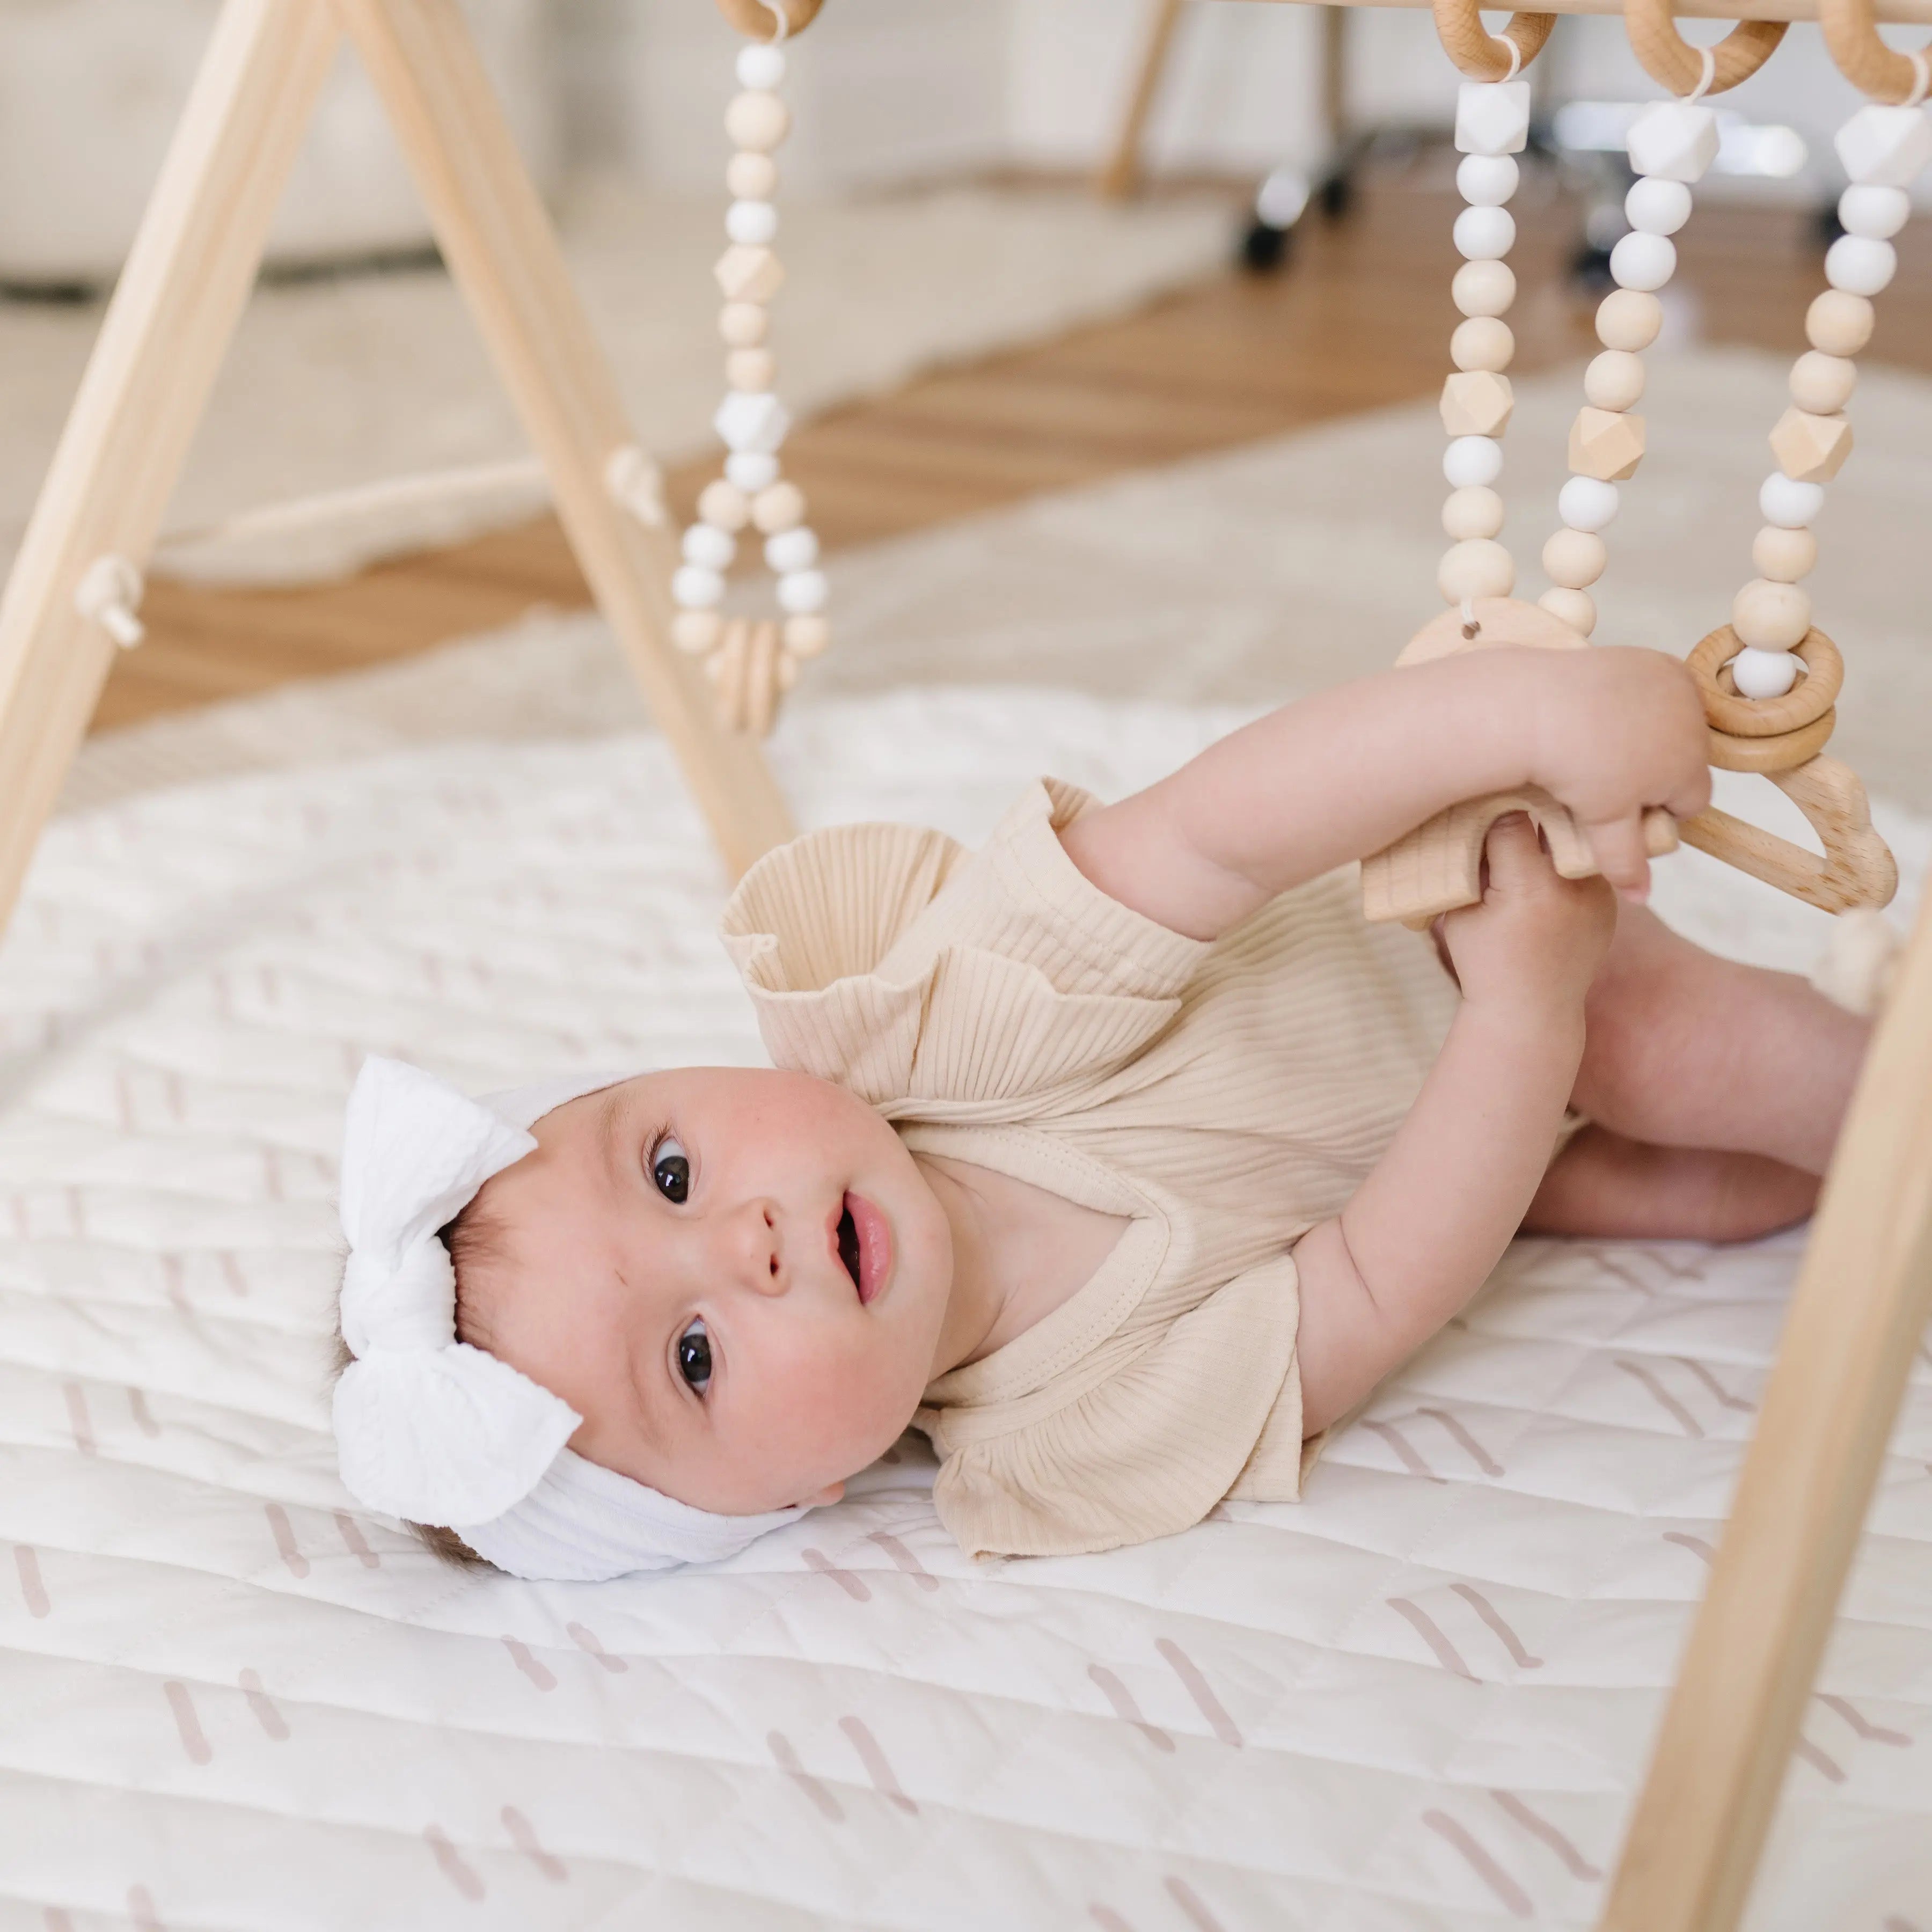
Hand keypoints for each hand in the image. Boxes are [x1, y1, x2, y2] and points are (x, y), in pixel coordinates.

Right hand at [1437, 813, 1616, 1015]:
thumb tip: (1473, 809)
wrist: (1532, 1011)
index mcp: (1526, 888)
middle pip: (1548, 818)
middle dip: (1526, 809)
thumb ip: (1468, 862)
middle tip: (1507, 796)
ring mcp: (1596, 894)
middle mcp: (1569, 886)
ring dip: (1550, 829)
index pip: (1508, 820)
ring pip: (1572, 835)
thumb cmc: (1483, 960)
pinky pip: (1583, 860)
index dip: (1489, 811)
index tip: (1478, 805)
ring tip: (1529, 831)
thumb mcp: (1459, 910)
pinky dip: (1564, 857)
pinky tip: (1546, 866)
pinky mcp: (1608, 900)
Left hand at [1529, 647, 1710, 901]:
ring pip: (1674, 725)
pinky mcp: (1652, 658)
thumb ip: (1626, 861)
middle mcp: (1695, 722)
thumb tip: (1641, 898)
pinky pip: (1656, 690)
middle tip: (1605, 776)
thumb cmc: (1574, 770)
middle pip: (1686, 761)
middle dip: (1656, 772)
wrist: (1538, 706)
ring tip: (1600, 745)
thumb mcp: (1601, 823)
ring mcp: (1676, 684)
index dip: (1658, 811)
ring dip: (1648, 736)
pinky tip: (1599, 713)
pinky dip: (1635, 702)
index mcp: (1689, 766)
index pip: (1691, 803)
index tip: (1621, 806)